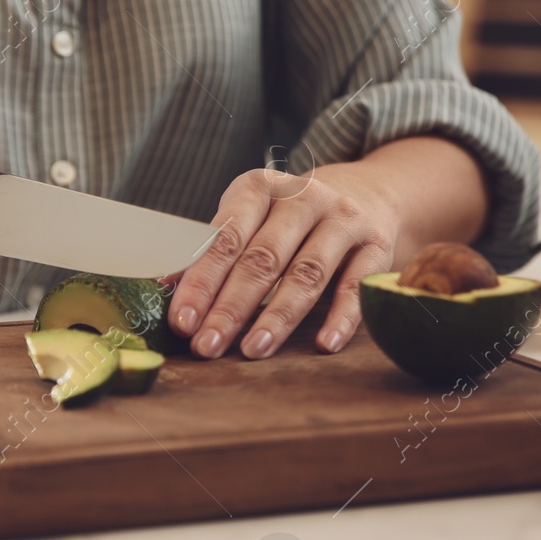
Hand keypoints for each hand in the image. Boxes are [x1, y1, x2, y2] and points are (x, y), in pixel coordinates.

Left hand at [168, 163, 402, 358]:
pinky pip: (357, 286)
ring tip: (252, 351)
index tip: (181, 322)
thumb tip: (164, 289)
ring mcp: (343, 219)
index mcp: (260, 188)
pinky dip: (341, 318)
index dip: (201, 282)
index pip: (225, 239)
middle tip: (207, 346)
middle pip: (262, 259)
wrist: (367, 193)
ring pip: (306, 274)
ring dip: (277, 317)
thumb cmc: (288, 219)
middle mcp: (303, 197)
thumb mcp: (249, 221)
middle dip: (231, 307)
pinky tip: (322, 345)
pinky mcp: (376, 245)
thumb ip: (213, 252)